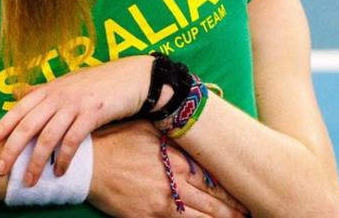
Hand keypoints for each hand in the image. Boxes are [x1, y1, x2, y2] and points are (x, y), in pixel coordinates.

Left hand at [0, 56, 153, 184]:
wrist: (132, 76)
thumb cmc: (99, 82)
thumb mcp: (67, 82)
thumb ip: (43, 90)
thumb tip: (16, 92)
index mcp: (50, 88)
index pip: (19, 108)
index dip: (1, 126)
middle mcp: (58, 95)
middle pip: (28, 125)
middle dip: (12, 149)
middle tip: (1, 170)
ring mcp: (74, 104)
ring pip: (48, 137)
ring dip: (37, 161)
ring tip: (31, 180)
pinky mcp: (92, 114)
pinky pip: (73, 140)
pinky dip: (64, 158)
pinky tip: (61, 172)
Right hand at [88, 121, 249, 217]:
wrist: (87, 163)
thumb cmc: (117, 140)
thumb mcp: (149, 129)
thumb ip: (175, 136)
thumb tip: (198, 133)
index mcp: (177, 161)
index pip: (214, 180)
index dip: (233, 190)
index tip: (247, 194)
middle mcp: (174, 185)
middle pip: (214, 204)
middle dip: (234, 211)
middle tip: (250, 214)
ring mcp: (161, 205)